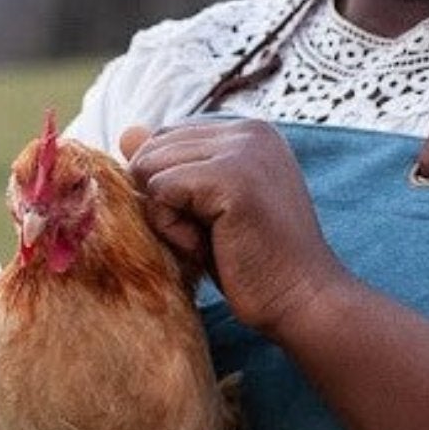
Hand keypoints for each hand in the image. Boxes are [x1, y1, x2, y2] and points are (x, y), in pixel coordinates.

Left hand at [122, 119, 348, 336]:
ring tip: (216, 240)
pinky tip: (212, 246)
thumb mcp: (205, 207)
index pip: (165, 139)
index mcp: (250, 132)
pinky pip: (160, 191)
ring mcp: (244, 150)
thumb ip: (171, 166)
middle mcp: (250, 130)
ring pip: (150, 168)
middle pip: (152, 150)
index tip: (219, 222)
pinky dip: (174, 229)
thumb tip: (126, 132)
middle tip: (218, 235)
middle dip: (166, 201)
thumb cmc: (253, 260)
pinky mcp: (232, 178)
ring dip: (169, 217)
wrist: (302, 299)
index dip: (172, 188)